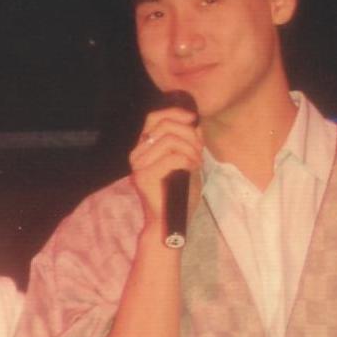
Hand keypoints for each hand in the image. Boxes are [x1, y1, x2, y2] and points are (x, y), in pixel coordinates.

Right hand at [127, 101, 202, 225]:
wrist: (171, 223)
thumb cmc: (179, 196)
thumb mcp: (188, 162)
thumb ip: (190, 142)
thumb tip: (194, 122)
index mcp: (145, 148)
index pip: (154, 118)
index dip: (175, 113)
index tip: (193, 119)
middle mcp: (137, 154)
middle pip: (164, 125)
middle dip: (189, 134)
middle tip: (199, 151)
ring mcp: (138, 165)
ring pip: (169, 140)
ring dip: (190, 148)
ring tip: (196, 162)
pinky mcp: (143, 176)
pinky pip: (172, 158)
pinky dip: (187, 160)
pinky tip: (192, 169)